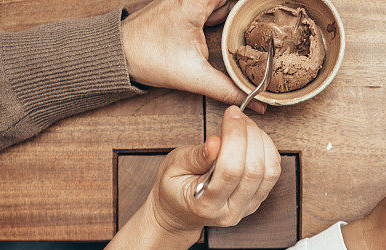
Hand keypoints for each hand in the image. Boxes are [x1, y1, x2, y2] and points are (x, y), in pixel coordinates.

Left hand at [120, 0, 264, 112]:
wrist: (117, 54)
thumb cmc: (148, 58)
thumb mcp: (194, 77)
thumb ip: (227, 90)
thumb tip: (254, 104)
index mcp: (196, 2)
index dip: (250, 4)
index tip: (268, 8)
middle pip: (230, 1)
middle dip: (246, 9)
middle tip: (267, 16)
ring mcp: (188, 0)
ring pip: (222, 1)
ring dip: (236, 10)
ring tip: (258, 18)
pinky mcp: (184, 7)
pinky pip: (212, 6)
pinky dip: (224, 12)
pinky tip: (236, 24)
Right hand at [145, 106, 280, 236]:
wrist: (181, 212)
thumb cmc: (174, 187)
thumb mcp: (174, 167)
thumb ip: (195, 156)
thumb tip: (216, 142)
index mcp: (205, 205)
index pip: (230, 170)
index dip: (235, 137)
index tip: (231, 113)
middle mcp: (231, 211)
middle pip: (254, 170)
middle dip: (249, 135)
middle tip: (237, 116)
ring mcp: (248, 208)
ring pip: (270, 171)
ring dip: (262, 141)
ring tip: (245, 126)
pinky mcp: (258, 199)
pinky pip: (273, 173)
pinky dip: (267, 150)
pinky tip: (252, 138)